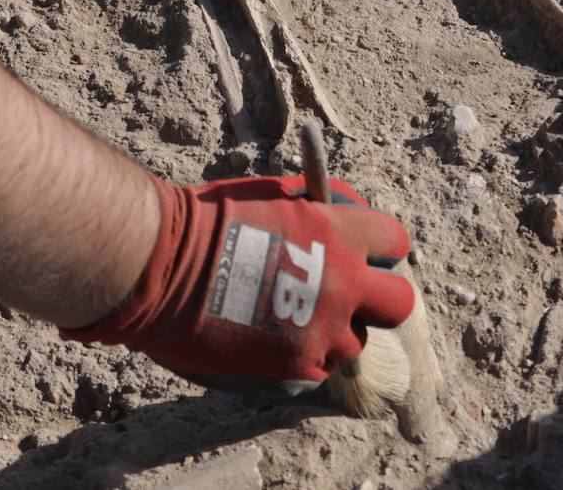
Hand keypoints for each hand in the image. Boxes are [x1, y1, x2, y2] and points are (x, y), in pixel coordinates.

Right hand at [62, 175, 413, 393]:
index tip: (362, 253)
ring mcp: (324, 329)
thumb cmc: (207, 219)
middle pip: (398, 302)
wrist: (163, 265)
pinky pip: (319, 367)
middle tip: (346, 298)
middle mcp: (345, 283)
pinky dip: (301, 357)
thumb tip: (334, 213)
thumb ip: (314, 210)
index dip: (379, 249)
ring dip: (334, 332)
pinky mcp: (298, 366)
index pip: (395, 242)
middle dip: (377, 300)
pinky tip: (269, 340)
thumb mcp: (272, 195)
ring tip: (295, 321)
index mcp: (342, 233)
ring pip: (356, 341)